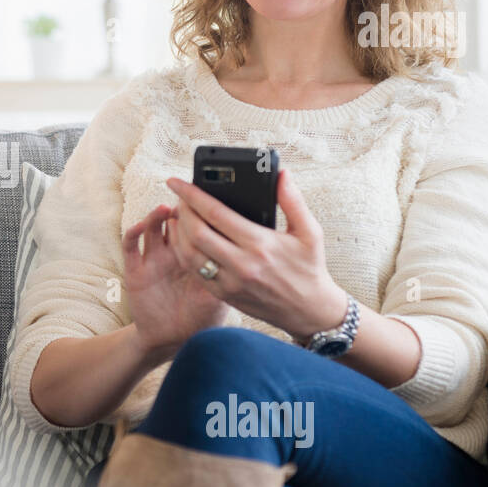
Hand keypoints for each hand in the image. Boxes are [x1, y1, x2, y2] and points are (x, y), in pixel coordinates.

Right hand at [122, 203, 231, 362]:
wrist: (171, 340)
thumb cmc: (199, 319)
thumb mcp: (221, 298)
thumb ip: (230, 276)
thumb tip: (249, 252)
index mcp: (197, 254)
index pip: (198, 225)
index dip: (200, 210)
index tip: (208, 198)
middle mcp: (175, 252)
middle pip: (175, 220)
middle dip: (180, 209)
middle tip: (186, 201)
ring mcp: (154, 258)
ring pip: (152, 227)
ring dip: (157, 215)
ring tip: (165, 209)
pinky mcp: (136, 269)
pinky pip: (130, 246)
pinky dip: (133, 232)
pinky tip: (140, 227)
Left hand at [165, 168, 347, 339]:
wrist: (309, 311)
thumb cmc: (309, 268)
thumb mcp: (310, 232)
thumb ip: (293, 201)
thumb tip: (281, 174)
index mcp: (260, 244)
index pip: (215, 213)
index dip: (191, 195)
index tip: (177, 182)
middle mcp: (242, 264)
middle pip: (196, 233)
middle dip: (181, 210)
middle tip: (178, 197)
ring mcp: (230, 282)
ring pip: (189, 254)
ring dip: (177, 232)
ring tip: (177, 215)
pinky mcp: (224, 295)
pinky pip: (194, 272)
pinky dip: (182, 253)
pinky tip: (182, 239)